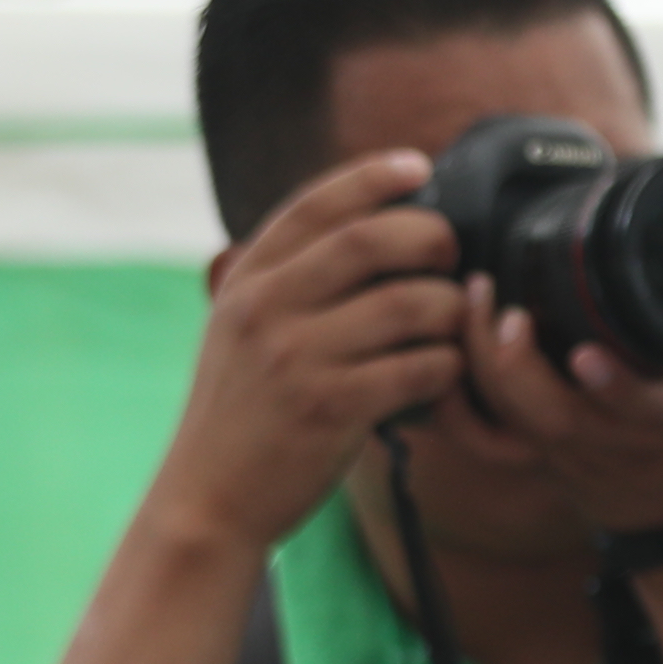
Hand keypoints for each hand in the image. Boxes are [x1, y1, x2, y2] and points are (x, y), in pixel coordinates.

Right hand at [159, 151, 473, 555]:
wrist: (209, 498)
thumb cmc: (246, 412)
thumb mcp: (243, 330)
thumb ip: (291, 282)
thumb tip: (372, 228)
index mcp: (247, 281)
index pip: (314, 205)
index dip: (372, 177)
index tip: (418, 165)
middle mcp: (265, 309)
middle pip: (372, 240)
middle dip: (431, 237)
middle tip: (453, 255)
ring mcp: (295, 357)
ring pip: (409, 304)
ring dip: (451, 310)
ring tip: (453, 326)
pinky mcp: (330, 407)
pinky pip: (420, 368)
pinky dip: (447, 368)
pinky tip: (443, 377)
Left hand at [443, 280, 662, 541]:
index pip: (655, 410)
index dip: (618, 387)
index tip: (587, 355)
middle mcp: (626, 443)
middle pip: (558, 417)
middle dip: (517, 361)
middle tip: (500, 300)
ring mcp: (576, 457)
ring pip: (514, 425)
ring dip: (482, 364)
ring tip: (474, 300)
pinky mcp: (541, 463)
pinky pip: (483, 443)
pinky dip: (452, 407)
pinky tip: (444, 356)